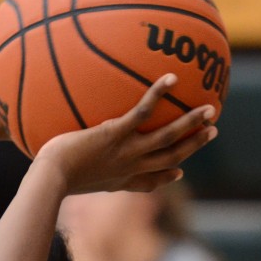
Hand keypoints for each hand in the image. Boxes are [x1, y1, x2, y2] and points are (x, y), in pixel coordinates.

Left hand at [34, 74, 216, 195]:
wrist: (50, 178)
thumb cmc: (48, 177)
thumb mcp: (62, 178)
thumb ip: (67, 170)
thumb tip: (53, 161)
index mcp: (118, 180)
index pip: (148, 182)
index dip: (166, 178)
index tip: (179, 172)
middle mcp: (128, 168)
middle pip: (170, 158)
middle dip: (193, 146)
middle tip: (212, 131)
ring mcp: (126, 152)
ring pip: (168, 138)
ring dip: (191, 124)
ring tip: (210, 109)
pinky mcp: (116, 134)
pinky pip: (143, 112)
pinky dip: (158, 94)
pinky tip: (172, 78)